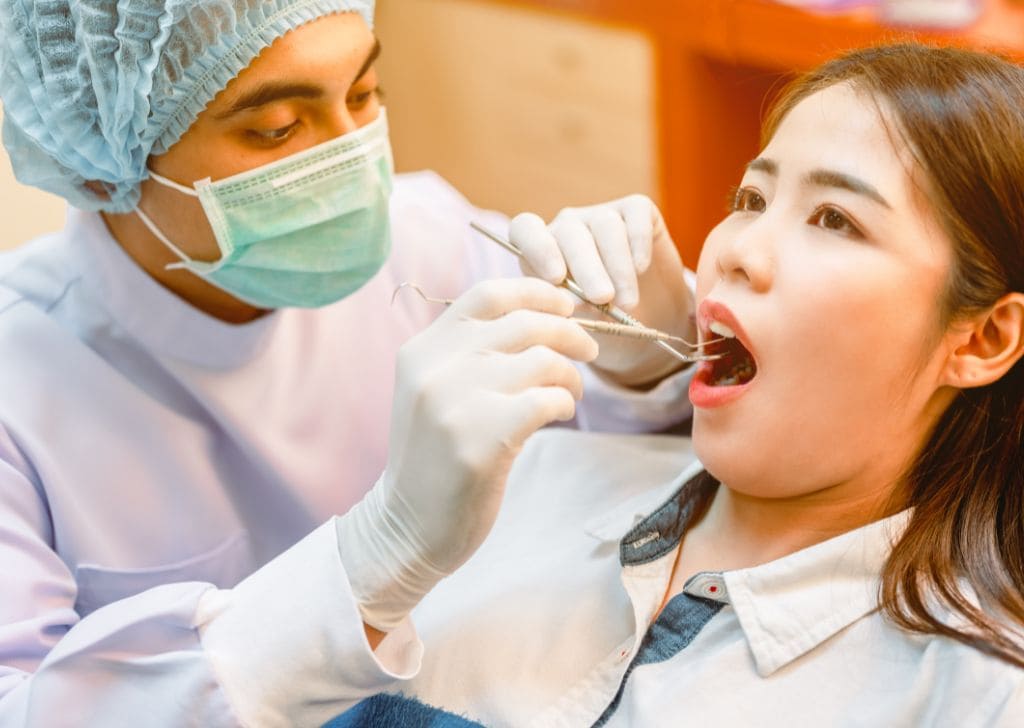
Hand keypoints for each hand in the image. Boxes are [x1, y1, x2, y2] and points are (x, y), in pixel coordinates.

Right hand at [336, 278, 597, 631]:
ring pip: (540, 360)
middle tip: (589, 352)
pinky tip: (559, 413)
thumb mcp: (436, 392)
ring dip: (570, 374)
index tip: (565, 305)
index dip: (535, 292)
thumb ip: (470, 354)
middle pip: (523, 324)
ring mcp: (454, 403)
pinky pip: (546, 399)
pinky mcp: (480, 440)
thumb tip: (543, 316)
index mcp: (422, 350)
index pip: (486, 295)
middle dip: (569, 332)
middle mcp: (434, 368)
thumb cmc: (436, 459)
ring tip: (570, 393)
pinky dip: (564, 402)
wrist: (408, 528)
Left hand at [509, 195, 695, 386]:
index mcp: (543, 251)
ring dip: (617, 267)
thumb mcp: (581, 321)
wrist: (651, 320)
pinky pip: (635, 215)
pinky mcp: (637, 209)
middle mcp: (569, 227)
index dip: (538, 248)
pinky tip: (641, 268)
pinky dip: (638, 243)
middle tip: (601, 298)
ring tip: (627, 302)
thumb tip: (572, 302)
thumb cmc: (605, 321)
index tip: (556, 278)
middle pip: (570, 234)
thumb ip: (570, 307)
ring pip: (606, 226)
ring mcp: (602, 215)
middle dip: (587, 269)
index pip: (525, 229)